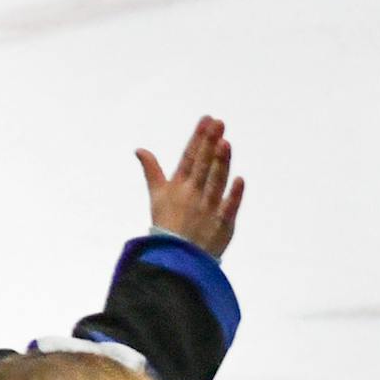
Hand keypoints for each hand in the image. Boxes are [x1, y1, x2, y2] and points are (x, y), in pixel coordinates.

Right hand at [138, 115, 243, 258]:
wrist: (175, 259)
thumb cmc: (167, 225)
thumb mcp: (156, 196)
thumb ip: (152, 171)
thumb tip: (139, 150)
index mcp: (178, 187)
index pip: (189, 158)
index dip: (198, 138)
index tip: (206, 120)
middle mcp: (193, 195)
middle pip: (202, 166)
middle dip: (209, 143)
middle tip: (218, 123)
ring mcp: (208, 209)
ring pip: (215, 182)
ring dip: (220, 163)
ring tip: (225, 143)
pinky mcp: (222, 224)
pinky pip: (228, 208)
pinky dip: (233, 195)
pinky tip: (239, 179)